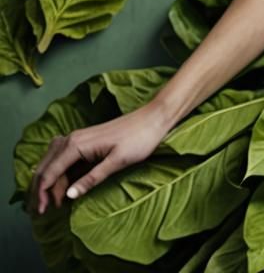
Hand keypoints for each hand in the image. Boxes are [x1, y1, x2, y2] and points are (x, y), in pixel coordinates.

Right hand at [29, 103, 171, 216]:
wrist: (155, 117)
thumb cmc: (140, 138)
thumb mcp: (117, 161)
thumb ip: (92, 178)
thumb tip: (68, 196)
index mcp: (77, 144)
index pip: (50, 172)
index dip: (42, 194)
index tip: (41, 212)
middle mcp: (73, 138)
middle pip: (46, 166)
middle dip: (40, 189)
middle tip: (41, 211)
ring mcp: (79, 138)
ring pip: (53, 161)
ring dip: (48, 181)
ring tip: (51, 202)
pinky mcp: (86, 141)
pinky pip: (64, 158)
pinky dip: (59, 173)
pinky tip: (62, 186)